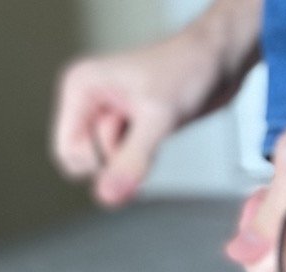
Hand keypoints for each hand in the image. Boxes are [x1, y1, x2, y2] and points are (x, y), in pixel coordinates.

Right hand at [52, 30, 245, 206]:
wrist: (217, 62)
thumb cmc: (186, 71)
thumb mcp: (158, 120)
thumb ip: (132, 160)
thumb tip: (107, 196)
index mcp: (81, 88)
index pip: (68, 152)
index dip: (99, 163)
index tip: (129, 147)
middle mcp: (90, 101)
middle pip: (87, 160)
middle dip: (117, 160)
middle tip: (145, 135)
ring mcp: (109, 114)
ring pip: (109, 162)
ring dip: (134, 159)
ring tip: (155, 128)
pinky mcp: (130, 125)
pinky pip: (125, 158)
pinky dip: (142, 158)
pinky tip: (159, 136)